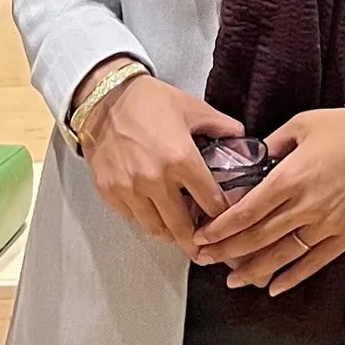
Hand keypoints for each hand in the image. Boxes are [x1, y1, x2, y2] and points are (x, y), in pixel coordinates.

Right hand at [78, 73, 239, 246]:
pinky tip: (153, 211)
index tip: (225, 219)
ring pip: (155, 229)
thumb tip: (241, 137)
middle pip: (182, 228)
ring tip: (178, 231)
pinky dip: (144, 219)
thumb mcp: (191, 107)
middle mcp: (155, 180)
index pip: (211, 202)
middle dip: (196, 241)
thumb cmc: (148, 100)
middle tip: (204, 247)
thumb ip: (220, 126)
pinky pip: (132, 218)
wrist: (104, 97)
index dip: (222, 215)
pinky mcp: (110, 192)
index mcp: (181, 159)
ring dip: (169, 233)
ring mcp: (130, 189)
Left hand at [191, 106, 344, 297]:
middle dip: (227, 251)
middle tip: (205, 259)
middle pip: (259, 237)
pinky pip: (315, 261)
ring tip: (233, 279)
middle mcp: (307, 205)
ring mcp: (328, 223)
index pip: (247, 211)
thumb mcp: (302, 124)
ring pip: (283, 255)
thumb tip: (249, 160)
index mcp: (292, 177)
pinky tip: (276, 286)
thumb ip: (271, 144)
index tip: (203, 236)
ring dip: (255, 270)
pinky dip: (294, 277)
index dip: (221, 228)